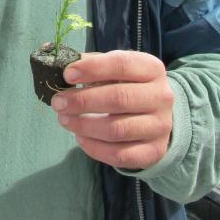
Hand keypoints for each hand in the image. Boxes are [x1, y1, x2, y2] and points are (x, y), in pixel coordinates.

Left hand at [51, 50, 173, 169]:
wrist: (158, 115)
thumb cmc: (128, 85)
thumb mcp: (115, 69)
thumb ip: (93, 64)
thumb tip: (64, 65)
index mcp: (152, 68)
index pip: (121, 65)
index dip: (92, 69)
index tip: (67, 75)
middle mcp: (162, 97)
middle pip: (119, 99)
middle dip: (82, 101)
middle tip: (58, 102)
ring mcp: (160, 126)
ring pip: (117, 130)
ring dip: (84, 125)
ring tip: (64, 119)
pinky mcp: (154, 151)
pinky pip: (120, 155)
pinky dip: (95, 148)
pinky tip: (80, 137)